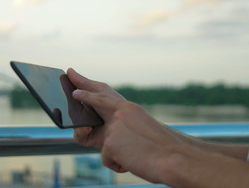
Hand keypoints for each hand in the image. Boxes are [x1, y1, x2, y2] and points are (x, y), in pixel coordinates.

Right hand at [67, 68, 124, 148]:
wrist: (129, 126)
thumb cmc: (117, 106)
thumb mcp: (101, 92)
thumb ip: (86, 86)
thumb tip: (70, 77)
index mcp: (86, 98)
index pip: (73, 91)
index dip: (67, 85)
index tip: (60, 76)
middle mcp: (83, 111)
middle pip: (67, 107)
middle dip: (63, 104)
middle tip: (57, 97)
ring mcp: (84, 124)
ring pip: (70, 122)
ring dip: (74, 119)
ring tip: (79, 114)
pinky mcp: (87, 137)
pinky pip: (78, 134)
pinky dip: (82, 130)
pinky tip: (88, 126)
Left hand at [72, 87, 186, 183]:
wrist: (175, 158)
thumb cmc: (163, 148)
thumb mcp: (144, 130)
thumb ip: (124, 127)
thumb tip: (108, 140)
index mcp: (130, 108)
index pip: (104, 94)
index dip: (88, 89)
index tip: (76, 83)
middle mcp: (120, 113)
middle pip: (95, 103)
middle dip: (83, 97)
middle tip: (73, 92)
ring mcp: (114, 127)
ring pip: (105, 144)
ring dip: (119, 154)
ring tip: (137, 154)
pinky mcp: (109, 144)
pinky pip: (108, 159)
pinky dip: (120, 165)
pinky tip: (134, 161)